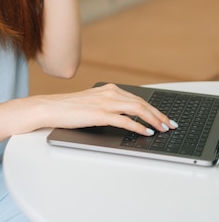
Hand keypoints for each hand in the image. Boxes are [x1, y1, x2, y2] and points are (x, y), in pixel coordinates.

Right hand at [38, 83, 177, 135]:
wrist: (51, 107)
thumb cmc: (70, 108)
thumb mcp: (93, 103)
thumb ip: (109, 106)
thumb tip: (128, 118)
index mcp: (109, 89)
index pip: (138, 98)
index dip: (154, 108)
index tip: (165, 117)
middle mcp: (110, 92)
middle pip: (142, 103)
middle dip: (159, 115)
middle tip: (170, 125)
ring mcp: (105, 102)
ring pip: (137, 109)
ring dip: (154, 120)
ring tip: (163, 129)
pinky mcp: (100, 114)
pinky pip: (125, 120)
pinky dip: (138, 126)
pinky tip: (146, 132)